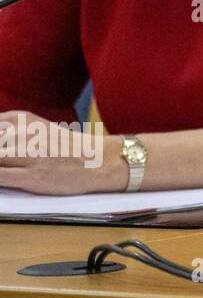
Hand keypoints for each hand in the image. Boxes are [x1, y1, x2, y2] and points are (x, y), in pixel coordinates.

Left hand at [0, 111, 125, 193]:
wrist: (98, 160)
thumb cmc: (65, 148)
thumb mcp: (35, 128)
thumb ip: (9, 131)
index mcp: (22, 119)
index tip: (5, 148)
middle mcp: (24, 133)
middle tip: (8, 159)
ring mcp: (28, 155)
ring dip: (0, 163)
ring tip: (10, 165)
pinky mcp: (33, 177)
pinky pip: (0, 177)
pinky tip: (4, 178)